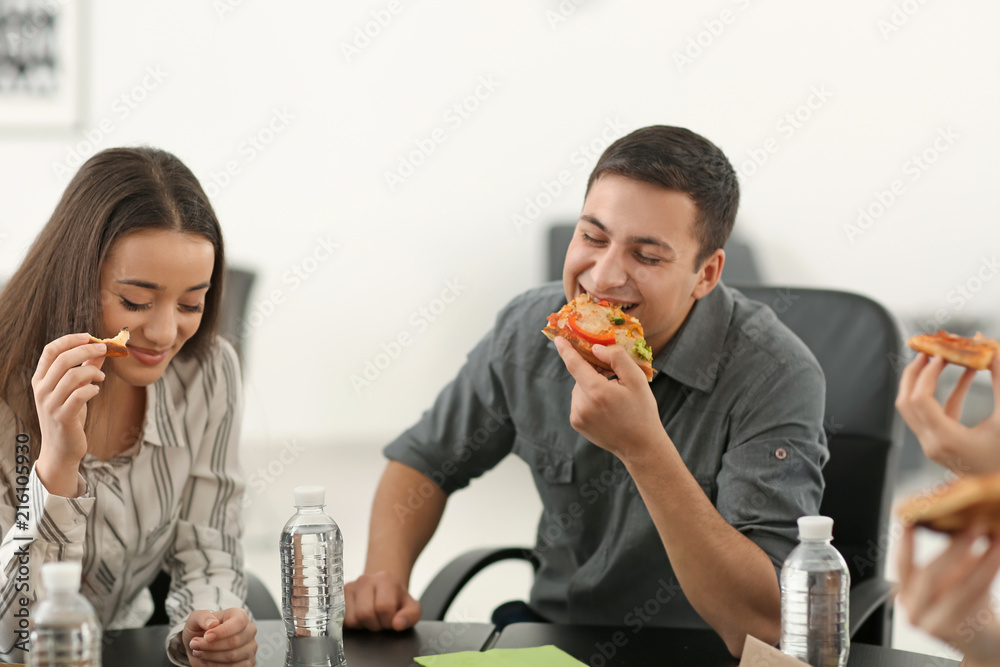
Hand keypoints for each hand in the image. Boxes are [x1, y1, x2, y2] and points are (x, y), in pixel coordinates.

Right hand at [32, 333, 106, 494]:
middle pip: (62, 359)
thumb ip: (85, 369)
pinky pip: (79, 395)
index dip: (69, 340)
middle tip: (105, 349)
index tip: (89, 336)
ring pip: (72, 376)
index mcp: (41, 379)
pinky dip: (92, 389)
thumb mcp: (74, 390)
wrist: (61, 449)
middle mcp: (41, 390)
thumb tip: (102, 350)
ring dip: (92, 371)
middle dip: (86, 350)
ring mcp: (50, 404)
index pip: (50, 351)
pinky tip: (96, 390)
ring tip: (101, 377)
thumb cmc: (69, 416)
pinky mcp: (62, 417)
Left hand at [183, 608, 256, 665]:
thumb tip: (212, 623)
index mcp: (240, 615)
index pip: (238, 622)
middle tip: (195, 645)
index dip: (222, 631)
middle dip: (211, 646)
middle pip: (234, 641)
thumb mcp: (196, 618)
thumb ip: (202, 617)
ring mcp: (250, 647)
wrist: (201, 645)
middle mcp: (249, 630)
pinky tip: (208, 660)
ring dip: (211, 657)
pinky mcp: (248, 662)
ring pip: (233, 656)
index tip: (206, 637)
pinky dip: (216, 666)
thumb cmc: (201, 630)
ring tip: (199, 652)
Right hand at [345, 571, 420, 630]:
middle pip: (365, 614)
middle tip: (381, 620)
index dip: (388, 621)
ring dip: (363, 625)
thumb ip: (410, 616)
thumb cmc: (397, 600)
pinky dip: (352, 624)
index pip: (383, 608)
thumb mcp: (411, 607)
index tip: (392, 619)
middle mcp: (365, 579)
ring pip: (351, 618)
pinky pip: (341, 619)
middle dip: (375, 624)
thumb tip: (397, 624)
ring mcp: (350, 586)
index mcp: (385, 579)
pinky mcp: (339, 597)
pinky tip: (361, 617)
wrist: (382, 587)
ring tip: (371, 617)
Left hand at [552, 337, 663, 459]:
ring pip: (580, 389)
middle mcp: (582, 404)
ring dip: (592, 387)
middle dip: (594, 373)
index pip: (575, 364)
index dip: (566, 350)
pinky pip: (579, 402)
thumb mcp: (637, 379)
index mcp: (597, 391)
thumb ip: (616, 358)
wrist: (640, 446)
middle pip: (582, 376)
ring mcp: (577, 416)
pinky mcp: (576, 423)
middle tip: (615, 380)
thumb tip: (595, 349)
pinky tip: (606, 408)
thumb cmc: (641, 410)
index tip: (559, 339)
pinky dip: (590, 399)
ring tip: (613, 399)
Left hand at [896, 353, 999, 474]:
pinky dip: (947, 394)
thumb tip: (993, 350)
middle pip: (907, 402)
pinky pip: (935, 414)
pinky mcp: (940, 443)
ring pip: (914, 408)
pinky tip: (967, 374)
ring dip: (924, 382)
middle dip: (915, 373)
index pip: (921, 399)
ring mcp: (933, 445)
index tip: (941, 354)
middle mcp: (932, 444)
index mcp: (946, 440)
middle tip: (928, 350)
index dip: (927, 373)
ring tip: (940, 358)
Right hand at [897, 524, 999, 664]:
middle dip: (953, 548)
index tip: (913, 518)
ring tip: (993, 536)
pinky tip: (996, 553)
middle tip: (972, 525)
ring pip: (958, 587)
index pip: (901, 564)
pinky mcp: (957, 630)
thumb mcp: (950, 578)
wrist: (981, 643)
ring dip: (980, 558)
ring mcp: (932, 622)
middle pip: (929, 575)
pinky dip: (988, 570)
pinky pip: (976, 595)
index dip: (905, 541)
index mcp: (905, 592)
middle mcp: (913, 609)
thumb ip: (948, 554)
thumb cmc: (965, 605)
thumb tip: (955, 519)